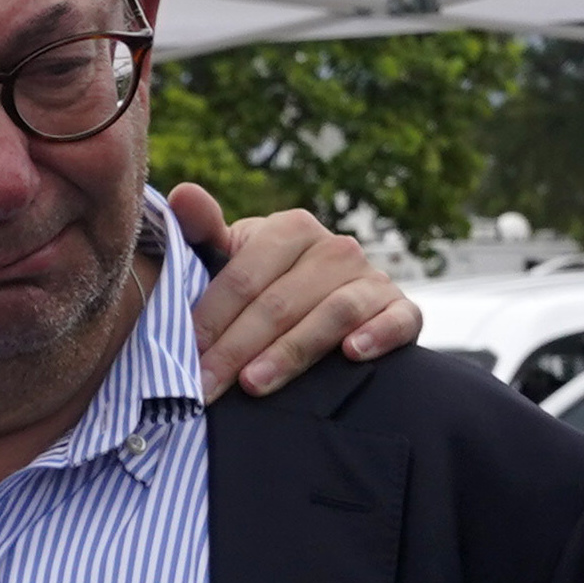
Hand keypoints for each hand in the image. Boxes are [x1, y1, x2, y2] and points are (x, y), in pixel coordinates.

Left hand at [172, 183, 417, 394]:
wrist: (326, 303)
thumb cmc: (267, 283)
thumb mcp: (232, 259)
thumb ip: (204, 232)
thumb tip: (182, 195)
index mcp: (291, 229)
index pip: (244, 277)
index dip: (211, 317)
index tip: (183, 355)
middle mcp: (336, 248)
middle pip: (280, 302)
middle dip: (236, 350)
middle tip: (205, 387)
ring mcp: (371, 278)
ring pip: (331, 314)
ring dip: (291, 352)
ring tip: (254, 384)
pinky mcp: (401, 308)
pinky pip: (398, 319)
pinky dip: (379, 333)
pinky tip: (354, 353)